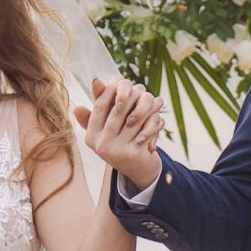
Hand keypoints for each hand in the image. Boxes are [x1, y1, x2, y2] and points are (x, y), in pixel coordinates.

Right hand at [75, 75, 164, 193]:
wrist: (139, 171)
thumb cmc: (122, 144)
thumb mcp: (109, 126)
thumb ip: (102, 106)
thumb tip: (96, 80)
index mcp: (91, 136)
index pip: (99, 105)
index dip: (111, 91)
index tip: (121, 82)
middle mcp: (100, 144)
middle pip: (118, 109)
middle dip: (131, 95)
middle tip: (142, 89)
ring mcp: (116, 150)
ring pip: (135, 117)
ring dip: (147, 107)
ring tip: (156, 101)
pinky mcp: (132, 153)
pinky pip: (147, 129)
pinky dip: (155, 123)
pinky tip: (159, 119)